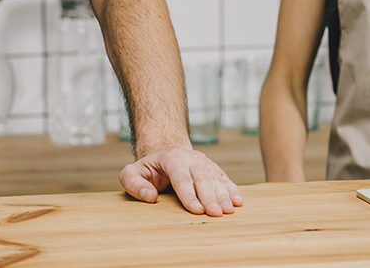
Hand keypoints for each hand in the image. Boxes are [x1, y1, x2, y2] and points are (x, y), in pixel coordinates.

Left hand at [119, 147, 241, 216]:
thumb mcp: (131, 173)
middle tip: (216, 214)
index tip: (196, 210)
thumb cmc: (148, 170)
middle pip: (202, 178)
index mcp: (172, 158)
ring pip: (216, 179)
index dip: (189, 194)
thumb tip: (149, 195)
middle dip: (210, 197)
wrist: (165, 155)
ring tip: (229, 210)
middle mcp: (191, 158)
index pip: (181, 177)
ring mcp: (205, 163)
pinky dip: (232, 190)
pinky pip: (225, 179)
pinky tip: (238, 201)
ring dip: (224, 195)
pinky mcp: (214, 170)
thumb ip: (133, 183)